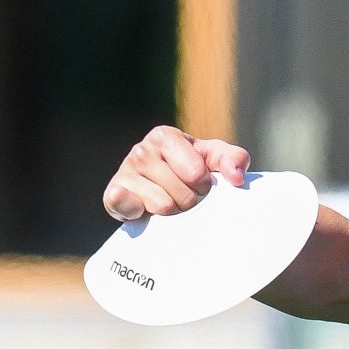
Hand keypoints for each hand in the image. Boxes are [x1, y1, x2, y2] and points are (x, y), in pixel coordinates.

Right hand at [103, 125, 251, 221]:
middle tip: (184, 193)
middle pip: (182, 193)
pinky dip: (139, 213)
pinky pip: (127, 207)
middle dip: (190, 200)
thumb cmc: (192, 167)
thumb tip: (236, 177)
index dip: (205, 184)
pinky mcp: (112, 194)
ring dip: (171, 210)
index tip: (201, 182)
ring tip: (168, 200)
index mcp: (165, 136)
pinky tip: (143, 209)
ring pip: (162, 206)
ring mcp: (124, 172)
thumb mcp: (215, 158)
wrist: (160, 186)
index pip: (196, 173)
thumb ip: (234, 159)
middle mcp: (141, 150)